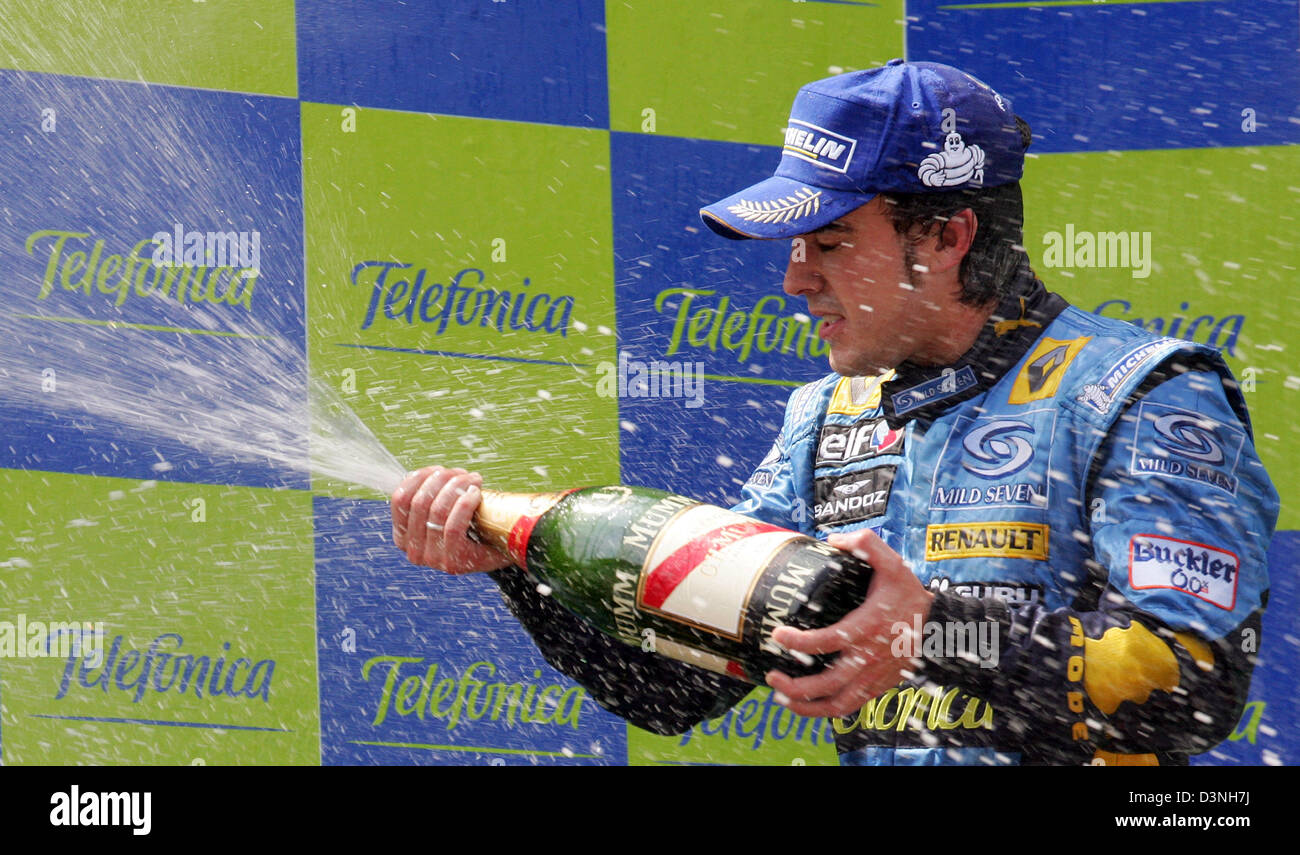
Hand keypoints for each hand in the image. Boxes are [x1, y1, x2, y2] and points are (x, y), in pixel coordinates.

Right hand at [391, 466, 512, 573]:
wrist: (501, 550)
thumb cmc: (472, 525)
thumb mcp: (445, 510)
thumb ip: (431, 495)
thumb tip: (430, 472)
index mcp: (403, 536)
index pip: (400, 499)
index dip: (418, 477)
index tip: (438, 469)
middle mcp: (413, 551)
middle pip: (419, 502)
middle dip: (442, 479)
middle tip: (462, 473)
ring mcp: (432, 559)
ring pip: (437, 511)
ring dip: (456, 487)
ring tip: (474, 479)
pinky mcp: (453, 562)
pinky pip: (453, 527)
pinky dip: (464, 504)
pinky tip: (476, 493)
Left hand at [765, 528, 933, 717]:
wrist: (940, 627)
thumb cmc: (910, 595)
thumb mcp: (894, 563)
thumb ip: (866, 545)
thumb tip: (834, 540)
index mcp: (867, 627)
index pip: (827, 641)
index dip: (799, 642)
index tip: (777, 634)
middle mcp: (869, 658)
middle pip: (827, 684)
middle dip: (795, 686)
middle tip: (771, 677)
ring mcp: (874, 677)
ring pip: (838, 705)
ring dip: (806, 706)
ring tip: (781, 698)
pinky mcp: (878, 688)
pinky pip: (850, 707)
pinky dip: (826, 711)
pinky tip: (807, 704)